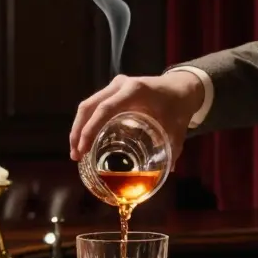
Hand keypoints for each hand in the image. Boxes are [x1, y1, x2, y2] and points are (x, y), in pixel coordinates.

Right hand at [69, 71, 204, 165]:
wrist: (180, 86)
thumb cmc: (178, 104)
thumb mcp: (177, 126)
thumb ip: (173, 148)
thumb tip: (168, 171)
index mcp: (135, 90)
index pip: (105, 108)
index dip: (90, 129)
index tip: (83, 148)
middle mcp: (121, 85)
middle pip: (89, 106)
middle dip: (78, 131)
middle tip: (76, 155)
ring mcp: (115, 87)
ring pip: (88, 105)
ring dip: (79, 128)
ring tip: (77, 152)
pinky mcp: (113, 91)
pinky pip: (94, 106)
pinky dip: (87, 123)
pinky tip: (85, 141)